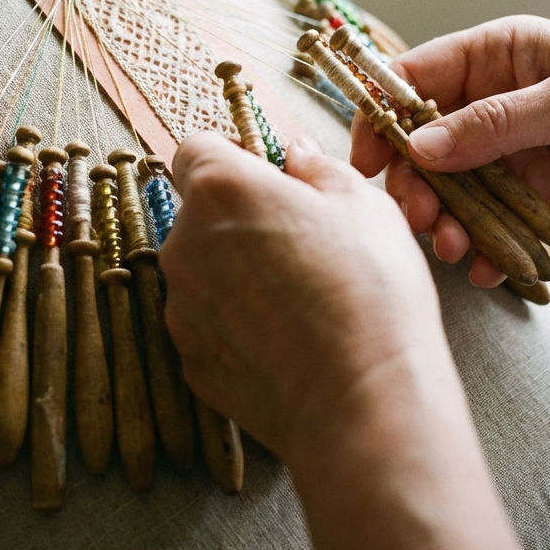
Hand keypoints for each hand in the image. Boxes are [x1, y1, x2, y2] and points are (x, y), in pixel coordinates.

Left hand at [159, 131, 441, 463]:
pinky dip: (238, 323)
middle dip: (241, 216)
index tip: (270, 174)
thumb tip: (296, 156)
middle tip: (300, 239)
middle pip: (200, 212)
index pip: (197, 148)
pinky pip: (209, 323)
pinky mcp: (191, 359)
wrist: (363, 400)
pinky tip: (288, 338)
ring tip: (301, 296)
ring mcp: (182, 307)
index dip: (235, 155)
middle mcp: (184, 243)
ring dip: (237, 270)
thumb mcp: (362, 203)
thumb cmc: (368, 289)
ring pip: (204, 269)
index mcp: (220, 189)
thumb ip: (318, 168)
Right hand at [351, 16, 549, 287]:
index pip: (416, 79)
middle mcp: (492, 105)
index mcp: (497, 57)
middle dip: (413, 182)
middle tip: (418, 216)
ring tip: (453, 248)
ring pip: (451, 189)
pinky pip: (489, 225)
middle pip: (423, 143)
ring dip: (444, 221)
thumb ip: (495, 123)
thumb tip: (420, 146)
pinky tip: (485, 266)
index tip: (366, 159)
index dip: (383, 114)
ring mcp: (510, 155)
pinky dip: (481, 247)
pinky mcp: (531, 201)